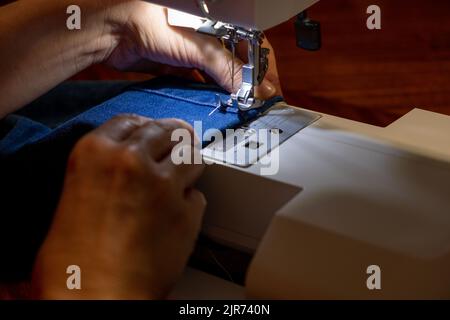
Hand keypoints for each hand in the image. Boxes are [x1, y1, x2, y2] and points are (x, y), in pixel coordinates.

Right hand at [32, 115, 205, 298]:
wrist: (95, 299)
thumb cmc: (73, 263)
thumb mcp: (72, 197)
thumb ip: (100, 172)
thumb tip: (121, 167)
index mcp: (95, 153)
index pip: (132, 121)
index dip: (146, 127)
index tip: (153, 131)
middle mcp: (132, 161)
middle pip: (168, 131)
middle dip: (174, 138)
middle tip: (179, 144)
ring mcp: (164, 184)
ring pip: (191, 155)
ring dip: (189, 164)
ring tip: (184, 175)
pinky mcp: (187, 212)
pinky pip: (198, 195)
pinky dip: (191, 202)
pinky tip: (179, 214)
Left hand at [105, 2, 281, 98]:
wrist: (115, 32)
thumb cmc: (152, 22)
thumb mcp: (196, 45)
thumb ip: (223, 66)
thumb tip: (246, 86)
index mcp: (218, 19)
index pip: (250, 41)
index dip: (261, 64)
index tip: (267, 86)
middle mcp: (207, 33)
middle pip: (236, 58)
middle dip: (246, 79)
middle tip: (254, 99)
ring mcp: (192, 49)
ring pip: (218, 71)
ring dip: (228, 87)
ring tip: (239, 103)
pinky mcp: (178, 64)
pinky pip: (200, 80)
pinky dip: (208, 91)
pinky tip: (216, 100)